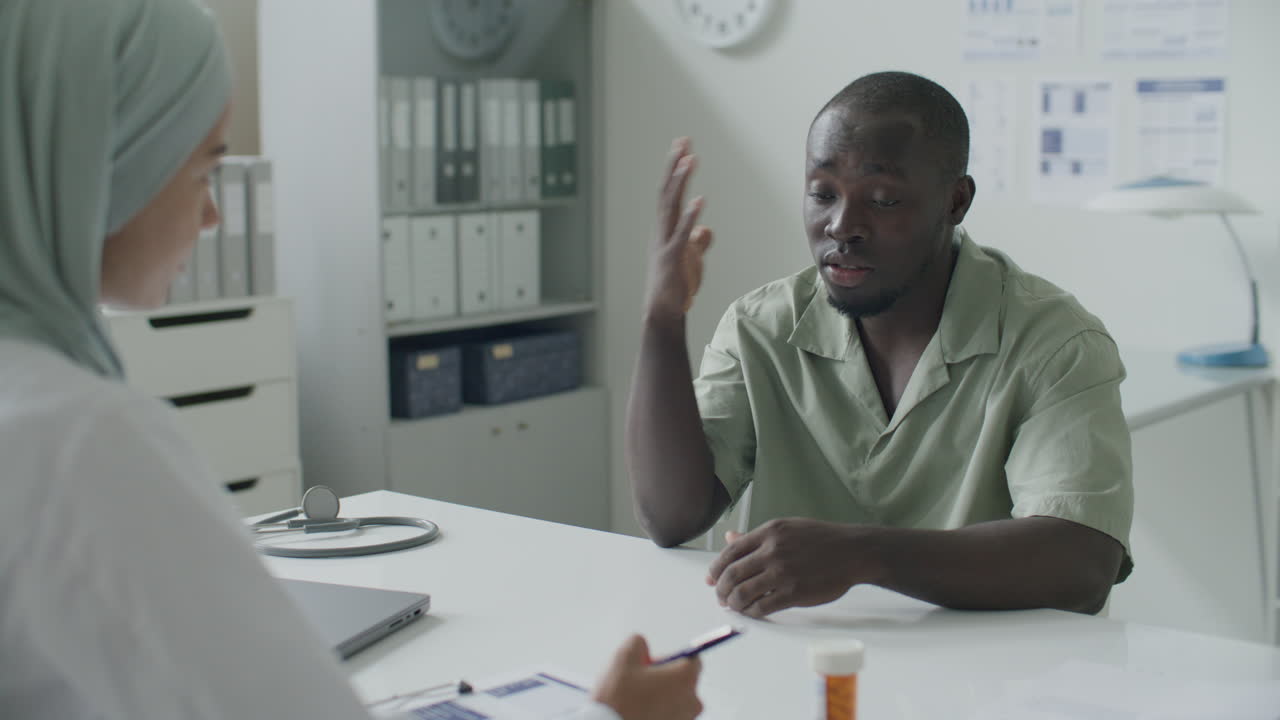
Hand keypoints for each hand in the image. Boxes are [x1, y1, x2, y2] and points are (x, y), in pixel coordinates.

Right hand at [592, 635, 702, 719]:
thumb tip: (643, 646)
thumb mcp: (623, 658)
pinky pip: (669, 716)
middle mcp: (692, 701)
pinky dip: (657, 713)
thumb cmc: (620, 698)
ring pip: (676, 701)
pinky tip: (637, 713)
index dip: (671, 659)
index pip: (693, 659)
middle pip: (684, 682)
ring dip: (660, 697)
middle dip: (664, 679)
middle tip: (639, 683)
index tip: (651, 664)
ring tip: (635, 701)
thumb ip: (638, 643)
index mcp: (685, 678)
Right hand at [646, 138, 713, 321]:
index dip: (675, 169)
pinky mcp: (672, 259)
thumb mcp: (691, 258)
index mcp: (665, 228)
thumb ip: (697, 241)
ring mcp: (665, 243)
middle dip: (675, 166)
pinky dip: (690, 216)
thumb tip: (705, 230)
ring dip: (680, 182)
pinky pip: (681, 234)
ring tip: (690, 159)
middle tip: (683, 141)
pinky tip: (700, 200)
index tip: (683, 146)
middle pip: (667, 192)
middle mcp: (661, 231)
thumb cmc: (675, 285)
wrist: (664, 311)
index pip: (669, 192)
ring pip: (670, 207)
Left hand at [705, 519, 877, 617]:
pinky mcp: (794, 592)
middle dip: (721, 589)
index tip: (710, 579)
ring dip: (733, 603)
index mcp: (769, 532)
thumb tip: (729, 537)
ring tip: (734, 606)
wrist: (853, 551)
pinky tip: (752, 613)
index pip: (730, 552)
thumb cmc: (821, 539)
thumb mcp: (787, 528)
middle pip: (732, 574)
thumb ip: (756, 536)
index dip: (715, 568)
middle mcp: (772, 550)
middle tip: (720, 597)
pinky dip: (752, 612)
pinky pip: (762, 606)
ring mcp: (783, 572)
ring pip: (743, 592)